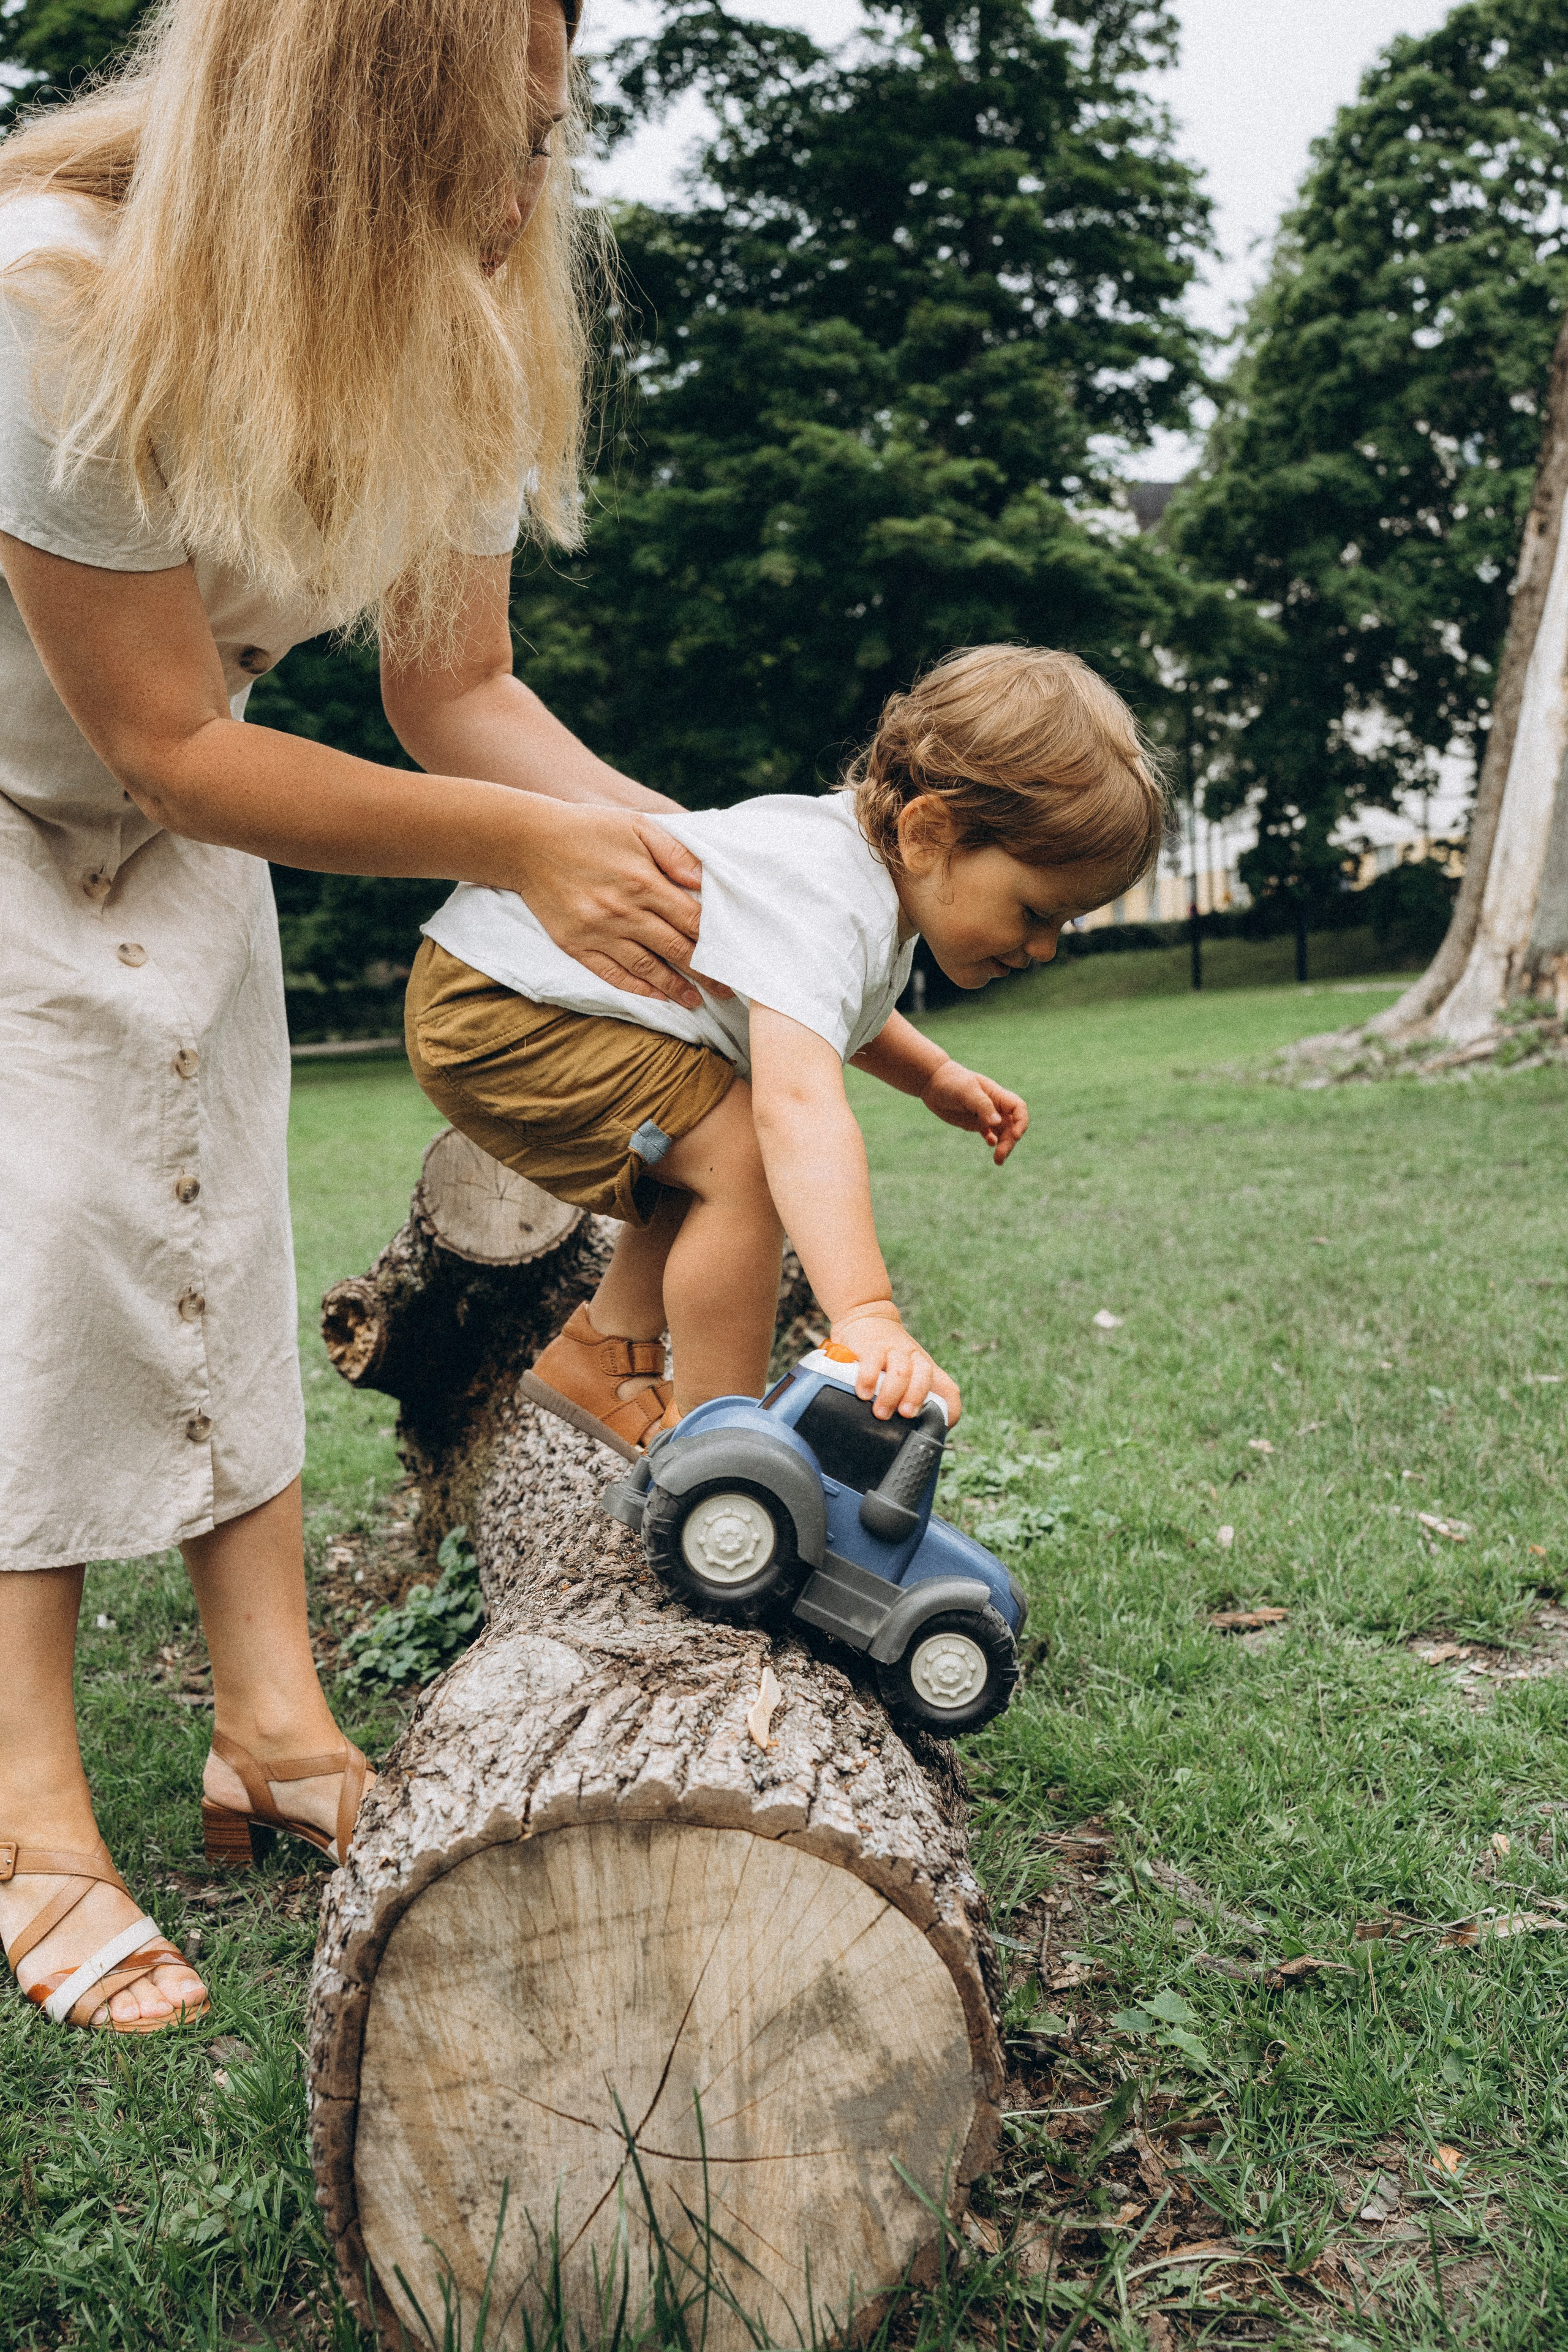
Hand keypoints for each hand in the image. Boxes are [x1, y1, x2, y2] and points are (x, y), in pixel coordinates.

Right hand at [510, 805, 724, 1007]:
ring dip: (675, 987)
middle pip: (675, 949)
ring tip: (696, 1001)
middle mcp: (624, 912)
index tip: (735, 956)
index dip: (716, 941)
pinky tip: (656, 996)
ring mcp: (598, 932)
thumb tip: (705, 880)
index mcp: (644, 882)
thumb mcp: (636, 825)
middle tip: (726, 990)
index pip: (692, 920)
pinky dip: (637, 988)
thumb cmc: (588, 829)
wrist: (528, 842)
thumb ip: (674, 852)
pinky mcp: (576, 945)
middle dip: (705, 972)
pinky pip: (612, 974)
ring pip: (647, 968)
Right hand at [829, 1305, 962, 1425]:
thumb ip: (908, 1395)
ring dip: (891, 1394)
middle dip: (915, 1398)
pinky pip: (872, 1362)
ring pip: (900, 1371)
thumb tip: (909, 1432)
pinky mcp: (870, 1346)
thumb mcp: (906, 1370)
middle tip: (903, 1415)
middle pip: (924, 1377)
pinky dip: (868, 1379)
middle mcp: (914, 1358)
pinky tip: (862, 1392)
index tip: (939, 1428)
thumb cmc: (888, 1354)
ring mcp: (893, 1350)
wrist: (867, 1317)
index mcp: (927, 1369)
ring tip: (880, 1412)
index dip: (950, 1410)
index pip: (949, 1390)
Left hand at [920, 1059, 1027, 1164]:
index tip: (1015, 1135)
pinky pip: (991, 1134)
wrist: (933, 1082)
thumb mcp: (966, 1091)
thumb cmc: (951, 1081)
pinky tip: (990, 1144)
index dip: (1021, 1122)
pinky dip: (993, 1141)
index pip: (1018, 1108)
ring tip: (998, 1161)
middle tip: (1000, 1156)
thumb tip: (997, 1122)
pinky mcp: (976, 1123)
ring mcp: (986, 1115)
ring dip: (1004, 1146)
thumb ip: (982, 1105)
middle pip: (1012, 1125)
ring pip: (1003, 1133)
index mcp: (997, 1095)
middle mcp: (995, 1106)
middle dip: (1009, 1141)